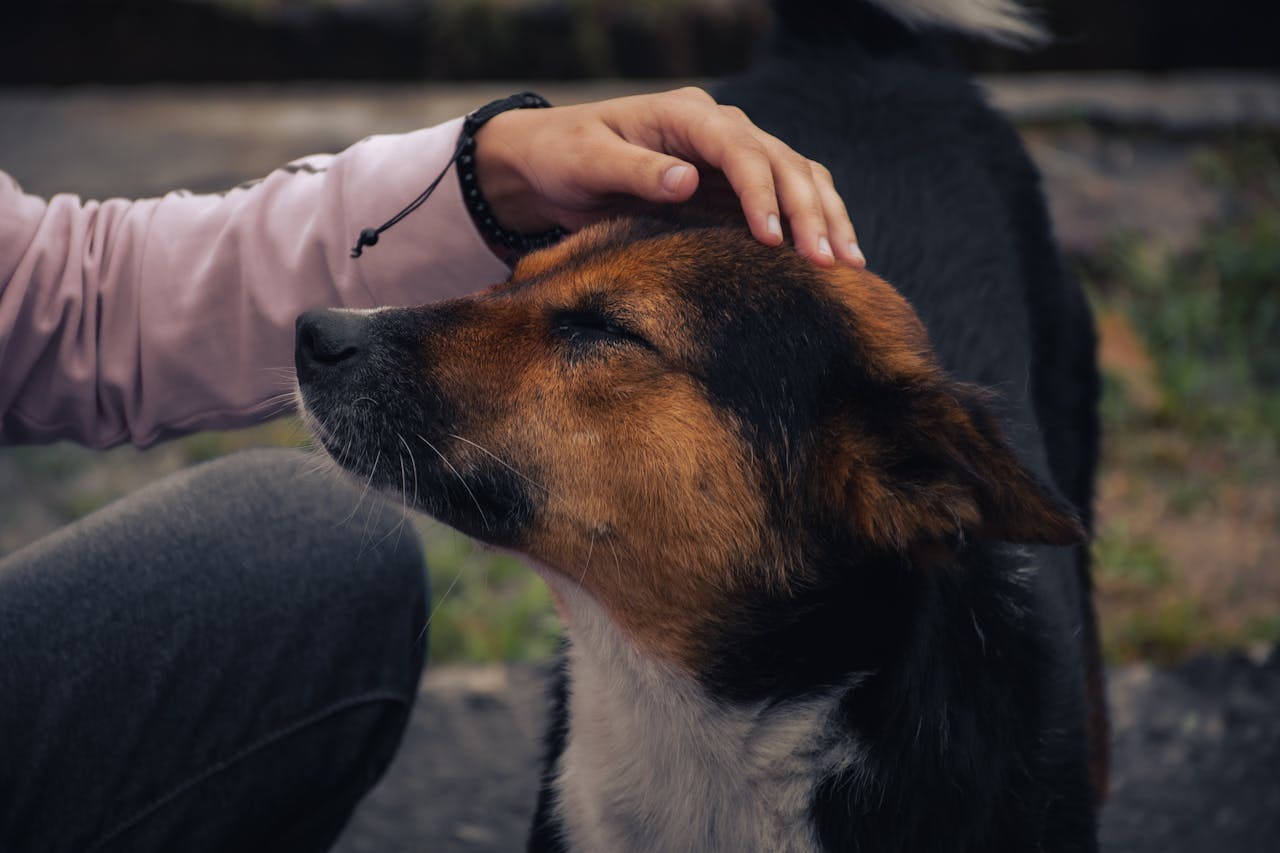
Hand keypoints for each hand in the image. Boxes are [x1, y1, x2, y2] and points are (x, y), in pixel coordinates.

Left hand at [472, 87, 863, 266]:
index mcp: (687, 115)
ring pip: (797, 177)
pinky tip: (831, 258)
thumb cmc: (563, 156)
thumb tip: (686, 180)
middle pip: (783, 162)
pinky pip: (783, 198)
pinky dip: (810, 224)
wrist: (548, 163)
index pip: (742, 149)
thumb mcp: (587, 162)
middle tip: (831, 263)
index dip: (763, 193)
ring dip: (826, 218)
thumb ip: (635, 172)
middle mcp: (718, 128)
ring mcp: (729, 154)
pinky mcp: (729, 184)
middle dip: (811, 212)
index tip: (775, 239)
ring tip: (849, 265)